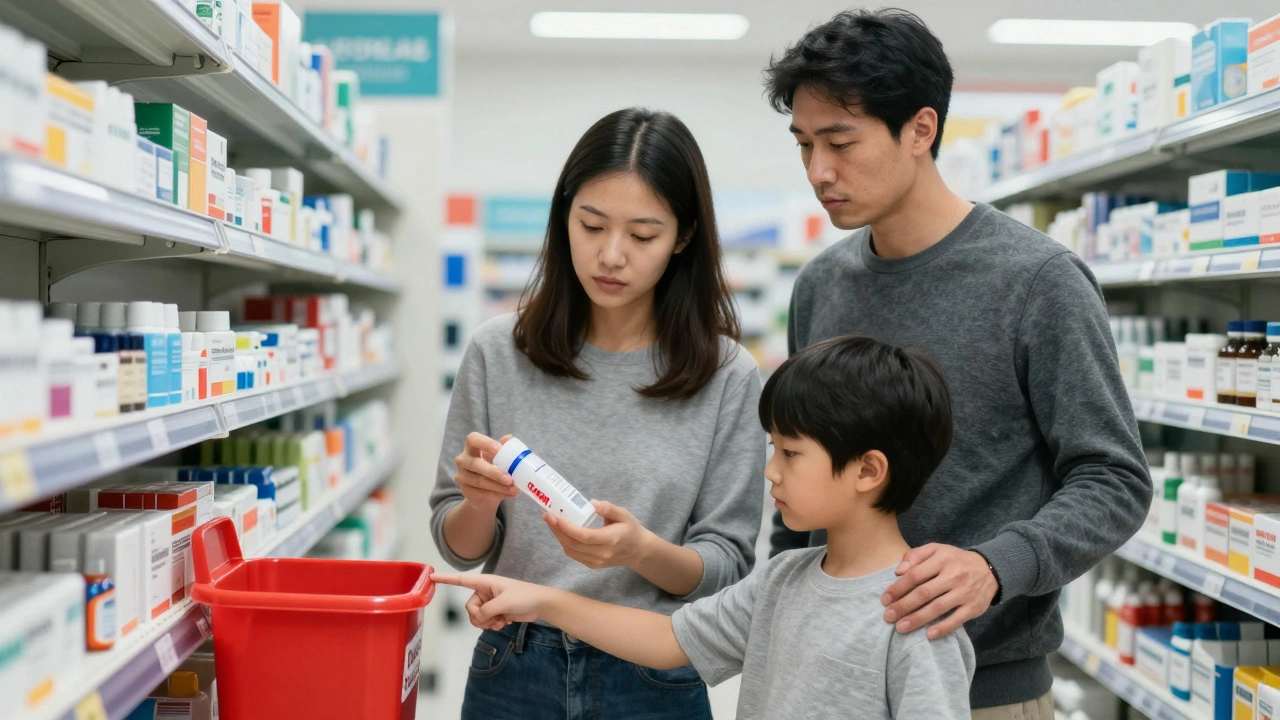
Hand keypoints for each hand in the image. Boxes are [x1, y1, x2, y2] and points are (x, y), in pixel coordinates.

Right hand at [431, 572, 552, 630]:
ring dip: (486, 623)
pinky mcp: (495, 612)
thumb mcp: (504, 603)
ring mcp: (490, 602)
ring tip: (500, 620)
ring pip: (476, 617)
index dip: (445, 579)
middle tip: (493, 618)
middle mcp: (485, 592)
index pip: (461, 580)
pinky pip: (485, 622)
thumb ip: (487, 610)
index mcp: (485, 582)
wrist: (541, 604)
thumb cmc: (525, 596)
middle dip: (479, 617)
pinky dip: (493, 625)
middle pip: (469, 608)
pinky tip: (505, 622)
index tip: (431, 577)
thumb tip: (477, 618)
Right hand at [454, 432, 517, 514]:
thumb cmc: (494, 467)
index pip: (473, 439)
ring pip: (479, 481)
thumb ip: (504, 448)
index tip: (499, 449)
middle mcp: (463, 460)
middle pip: (475, 464)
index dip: (485, 443)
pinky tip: (508, 494)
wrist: (485, 492)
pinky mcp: (465, 491)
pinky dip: (497, 495)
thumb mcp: (500, 457)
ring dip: (499, 487)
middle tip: (510, 479)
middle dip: (494, 473)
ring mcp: (462, 476)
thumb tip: (509, 438)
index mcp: (472, 447)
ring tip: (514, 489)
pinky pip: (481, 493)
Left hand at [543, 500, 652, 569]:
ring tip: (551, 523)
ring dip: (558, 537)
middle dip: (557, 530)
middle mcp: (602, 553)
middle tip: (547, 516)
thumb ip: (609, 508)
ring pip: (571, 551)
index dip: (567, 528)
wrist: (638, 551)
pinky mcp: (593, 565)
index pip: (585, 536)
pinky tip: (561, 532)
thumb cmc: (630, 529)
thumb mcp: (624, 514)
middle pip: (573, 544)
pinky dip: (565, 543)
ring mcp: (597, 562)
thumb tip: (592, 503)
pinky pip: (574, 555)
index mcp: (611, 539)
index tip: (555, 517)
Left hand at [880, 544, 998, 639]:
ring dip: (918, 619)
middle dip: (904, 606)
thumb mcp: (936, 550)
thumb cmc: (955, 561)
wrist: (990, 569)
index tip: (885, 600)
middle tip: (888, 617)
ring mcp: (964, 592)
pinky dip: (943, 628)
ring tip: (901, 627)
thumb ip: (915, 556)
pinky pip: (957, 620)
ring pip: (938, 607)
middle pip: (924, 593)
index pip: (915, 575)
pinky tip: (928, 634)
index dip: (898, 588)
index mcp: (941, 560)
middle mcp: (953, 576)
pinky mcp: (973, 607)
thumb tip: (898, 571)